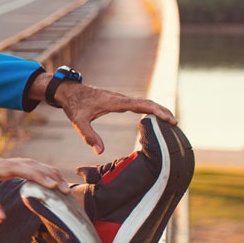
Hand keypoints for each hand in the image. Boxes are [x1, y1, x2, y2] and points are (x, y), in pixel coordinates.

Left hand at [53, 81, 176, 154]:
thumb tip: (100, 151)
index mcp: (113, 102)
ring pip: (143, 102)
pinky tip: (154, 116)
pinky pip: (137, 103)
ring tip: (170, 120)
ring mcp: (119, 99)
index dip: (155, 110)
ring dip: (157, 109)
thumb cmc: (73, 105)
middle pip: (146, 102)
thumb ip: (88, 136)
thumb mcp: (78, 122)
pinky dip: (148, 108)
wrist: (68, 91)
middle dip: (161, 110)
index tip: (168, 118)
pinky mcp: (117, 101)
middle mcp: (119, 98)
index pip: (140, 104)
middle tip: (175, 122)